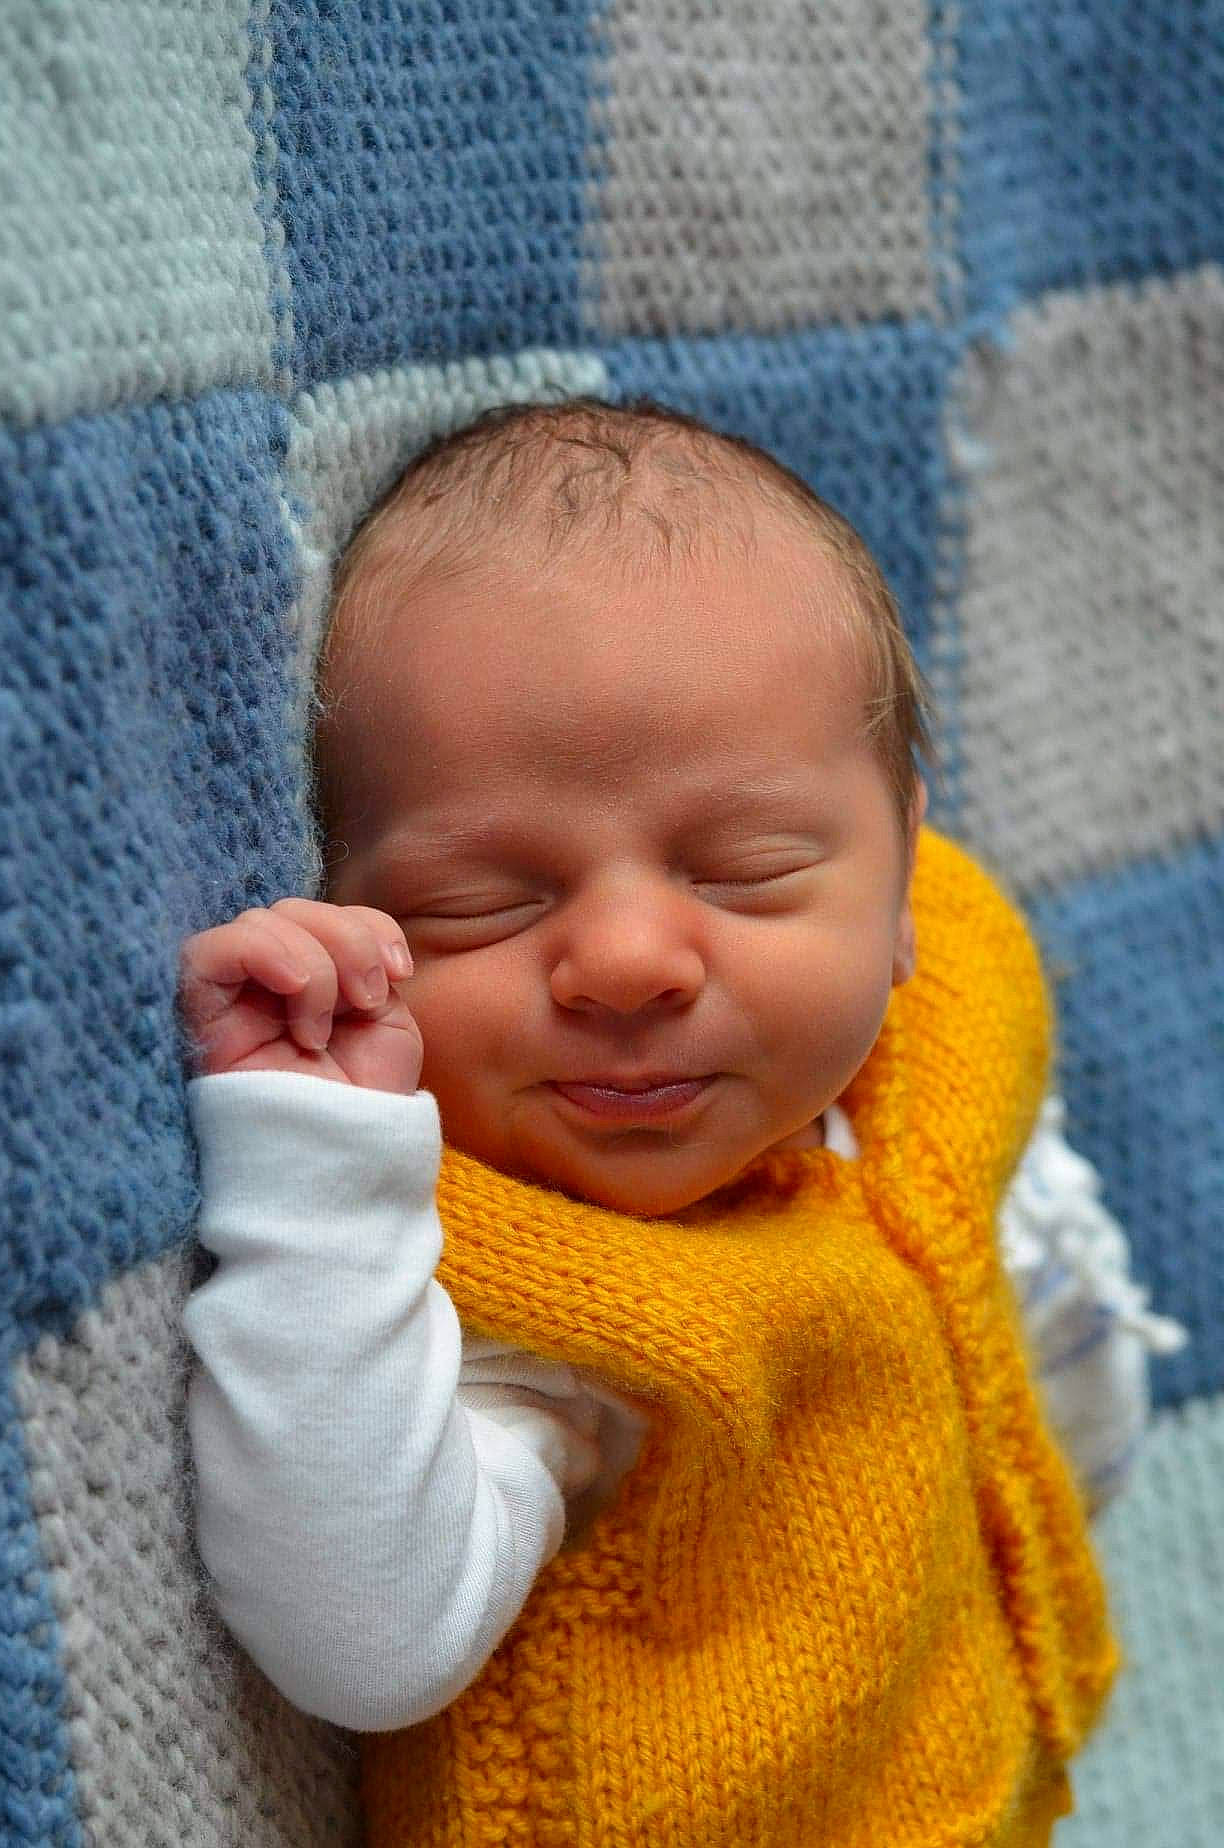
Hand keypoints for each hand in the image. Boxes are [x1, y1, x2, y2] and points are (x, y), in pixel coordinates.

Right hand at [179, 899, 423, 1092]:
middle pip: (292, 910)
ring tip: (322, 1026)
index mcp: (313, 981)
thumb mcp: (386, 1023)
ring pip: (257, 922)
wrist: (343, 1167)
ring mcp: (230, 1000)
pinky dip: (261, 951)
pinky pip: (205, 952)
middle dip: (345, 941)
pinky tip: (295, 991)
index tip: (400, 971)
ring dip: (312, 958)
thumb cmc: (363, 1106)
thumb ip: (367, 965)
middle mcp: (265, 985)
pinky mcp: (197, 1019)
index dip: (367, 925)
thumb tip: (350, 934)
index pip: (327, 914)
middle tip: (366, 1000)